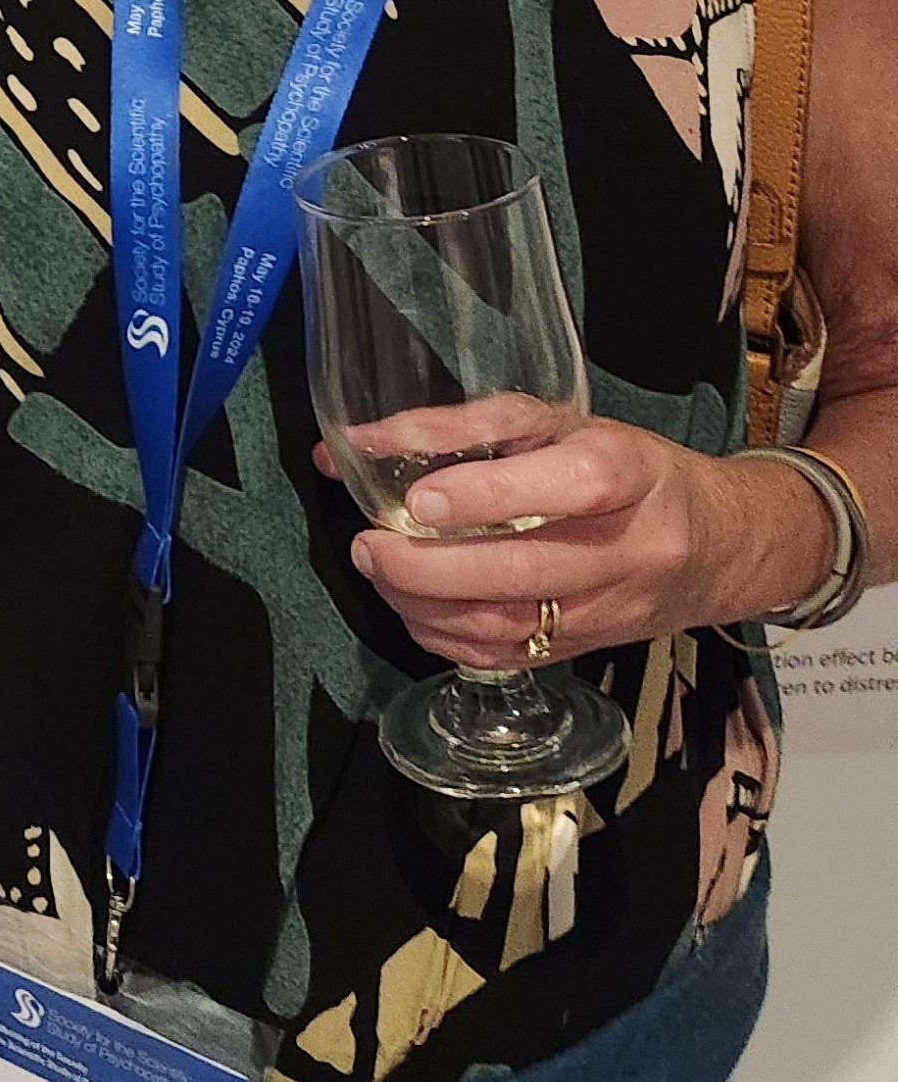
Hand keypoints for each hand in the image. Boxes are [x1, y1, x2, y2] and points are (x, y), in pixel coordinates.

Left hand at [321, 408, 831, 664]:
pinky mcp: (590, 649)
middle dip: (429, 567)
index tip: (419, 499)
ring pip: (510, 626)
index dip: (490, 496)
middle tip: (368, 545)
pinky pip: (508, 656)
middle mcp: (627, 549)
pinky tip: (413, 606)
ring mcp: (611, 610)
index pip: (570, 487)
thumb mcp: (566, 424)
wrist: (719, 547)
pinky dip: (445, 637)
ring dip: (426, 606)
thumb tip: (362, 440)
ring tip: (378, 570)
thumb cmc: (631, 471)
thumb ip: (470, 425)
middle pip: (526, 572)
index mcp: (630, 473)